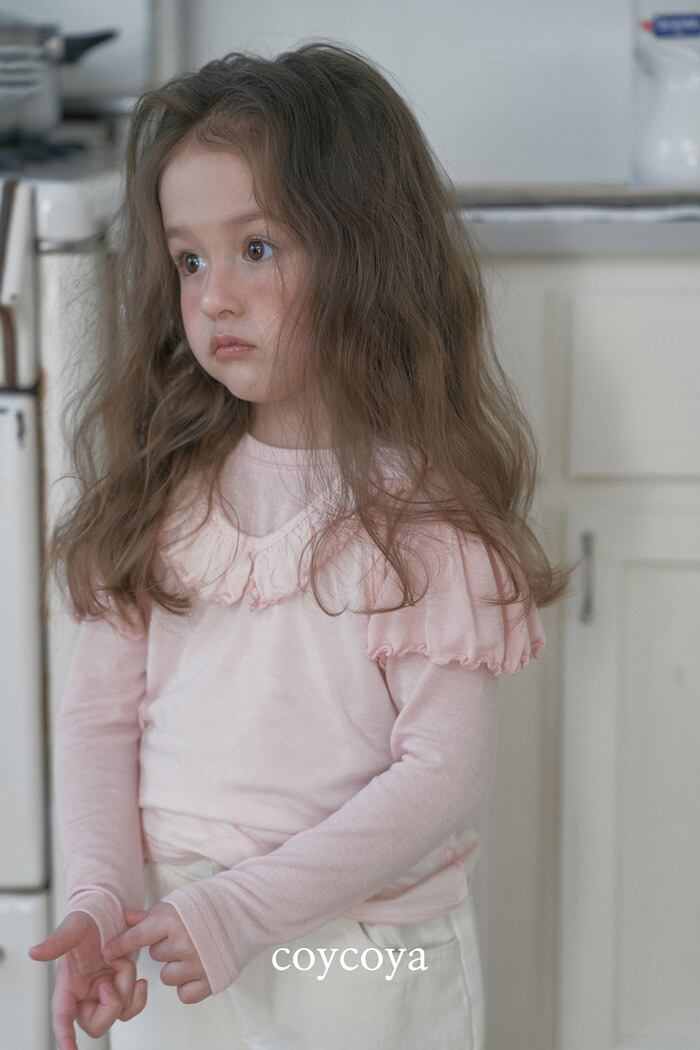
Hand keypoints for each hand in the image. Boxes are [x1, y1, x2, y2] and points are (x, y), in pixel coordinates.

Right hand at [28, 911, 146, 1049]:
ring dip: (127, 989)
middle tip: (110, 977)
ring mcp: (103, 993)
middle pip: (96, 1024)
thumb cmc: (87, 920)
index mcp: (68, 985)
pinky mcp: (120, 989)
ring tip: (122, 964)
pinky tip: (140, 980)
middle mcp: (84, 994)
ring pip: (118, 1013)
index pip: (62, 1017)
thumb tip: (35, 952)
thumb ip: (56, 942)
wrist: (109, 912)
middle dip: (110, 1003)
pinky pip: (131, 1006)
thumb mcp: (73, 928)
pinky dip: (139, 996)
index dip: (64, 1036)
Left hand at [104, 902, 212, 1003]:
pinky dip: (188, 984)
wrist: (246, 908)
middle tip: (183, 934)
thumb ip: (149, 915)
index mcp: (172, 920)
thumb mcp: (177, 901)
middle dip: (163, 947)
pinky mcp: (211, 980)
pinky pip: (184, 994)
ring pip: (167, 977)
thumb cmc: (210, 902)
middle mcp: (183, 942)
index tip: (109, 952)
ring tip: (193, 949)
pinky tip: (197, 967)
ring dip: (175, 966)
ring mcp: (198, 964)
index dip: (120, 945)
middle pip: (154, 956)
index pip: (135, 938)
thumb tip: (124, 918)